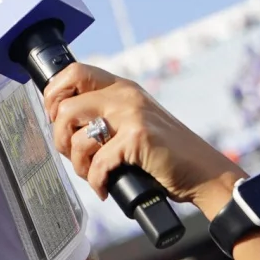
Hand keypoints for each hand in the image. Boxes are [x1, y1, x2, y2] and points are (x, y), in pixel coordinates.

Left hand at [40, 63, 241, 209]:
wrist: (204, 173)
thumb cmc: (167, 155)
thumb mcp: (135, 123)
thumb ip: (107, 116)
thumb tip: (62, 124)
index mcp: (122, 88)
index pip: (74, 72)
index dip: (54, 95)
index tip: (56, 120)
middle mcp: (126, 95)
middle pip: (66, 107)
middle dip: (61, 138)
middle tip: (74, 156)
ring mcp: (132, 115)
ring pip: (78, 137)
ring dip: (79, 165)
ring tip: (94, 175)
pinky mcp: (138, 138)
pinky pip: (98, 163)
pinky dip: (97, 182)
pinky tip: (106, 188)